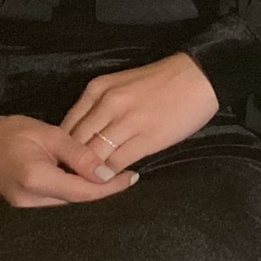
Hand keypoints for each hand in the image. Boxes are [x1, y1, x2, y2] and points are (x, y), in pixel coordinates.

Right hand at [0, 115, 135, 207]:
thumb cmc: (6, 132)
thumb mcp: (45, 133)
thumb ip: (77, 154)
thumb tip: (107, 172)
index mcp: (38, 179)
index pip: (86, 191)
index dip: (112, 186)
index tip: (133, 177)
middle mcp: (31, 202)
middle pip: (80, 201)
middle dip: (103, 189)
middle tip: (125, 174)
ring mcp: (25, 210)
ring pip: (69, 205)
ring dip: (88, 192)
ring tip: (108, 176)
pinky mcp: (23, 210)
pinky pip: (56, 204)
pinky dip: (72, 193)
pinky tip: (82, 181)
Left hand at [59, 53, 218, 170]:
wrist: (197, 76)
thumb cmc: (161, 82)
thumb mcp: (120, 85)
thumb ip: (100, 108)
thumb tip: (86, 137)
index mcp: (96, 90)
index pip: (67, 126)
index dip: (63, 149)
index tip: (67, 163)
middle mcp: (106, 104)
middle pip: (76, 143)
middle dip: (72, 164)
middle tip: (74, 179)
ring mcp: (126, 121)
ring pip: (93, 156)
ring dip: (91, 173)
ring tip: (92, 183)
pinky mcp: (146, 137)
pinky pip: (117, 162)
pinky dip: (112, 175)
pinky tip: (115, 178)